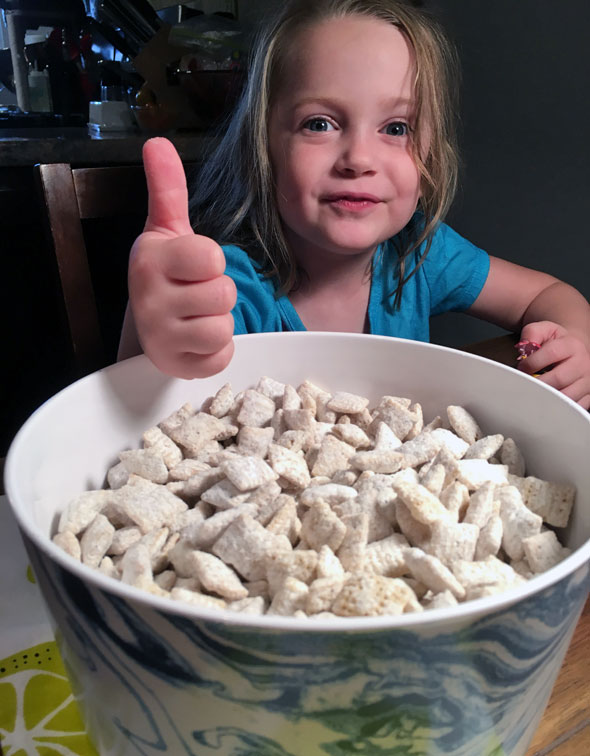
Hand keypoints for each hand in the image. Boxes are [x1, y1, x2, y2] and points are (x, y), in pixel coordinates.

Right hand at [128, 137, 235, 378]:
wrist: (149, 322)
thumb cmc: (167, 272)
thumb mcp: (166, 229)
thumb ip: (167, 188)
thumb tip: (157, 142)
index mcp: (150, 259)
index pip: (211, 257)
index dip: (212, 261)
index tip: (194, 265)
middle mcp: (149, 299)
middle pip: (223, 293)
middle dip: (219, 293)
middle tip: (197, 293)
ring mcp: (160, 336)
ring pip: (223, 327)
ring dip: (220, 322)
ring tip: (197, 316)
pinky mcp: (176, 366)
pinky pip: (221, 357)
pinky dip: (217, 350)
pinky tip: (197, 340)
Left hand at [517, 321, 589, 408]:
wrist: (575, 352)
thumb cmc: (556, 343)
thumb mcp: (543, 330)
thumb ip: (531, 333)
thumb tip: (525, 347)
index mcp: (572, 345)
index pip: (551, 353)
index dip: (532, 362)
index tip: (522, 367)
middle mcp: (584, 364)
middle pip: (558, 379)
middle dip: (537, 383)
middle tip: (527, 383)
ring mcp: (588, 382)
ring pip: (565, 397)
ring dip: (545, 397)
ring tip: (536, 391)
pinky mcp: (589, 397)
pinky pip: (571, 407)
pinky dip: (556, 407)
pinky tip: (548, 399)